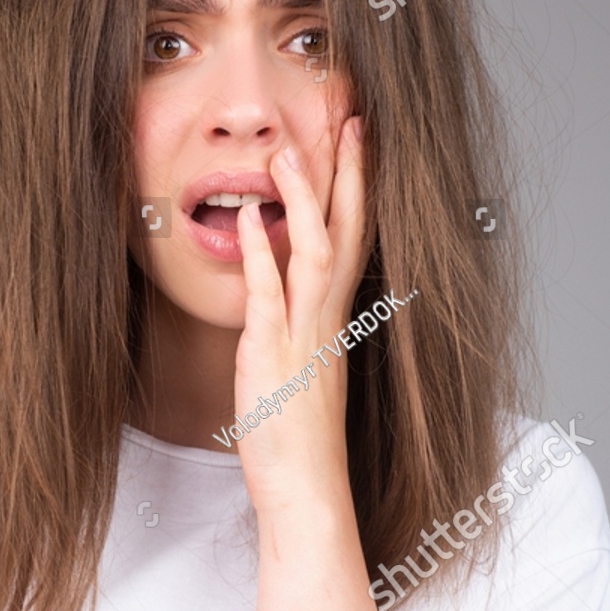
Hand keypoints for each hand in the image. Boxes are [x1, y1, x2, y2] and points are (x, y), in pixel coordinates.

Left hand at [232, 115, 365, 517]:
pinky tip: (250, 217)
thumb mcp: (306, 371)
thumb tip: (284, 295)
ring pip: (316, 251)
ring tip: (290, 151)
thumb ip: (300, 328)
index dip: (359, 190)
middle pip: (349, 232)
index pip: (356, 240)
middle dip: (350, 174)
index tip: (359, 144)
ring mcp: (304, 335)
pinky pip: (270, 294)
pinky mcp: (273, 354)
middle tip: (352, 120)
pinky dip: (262, 252)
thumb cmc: (301, 438)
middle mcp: (328, 320)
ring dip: (306, 198)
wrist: (308, 490)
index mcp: (337, 321)